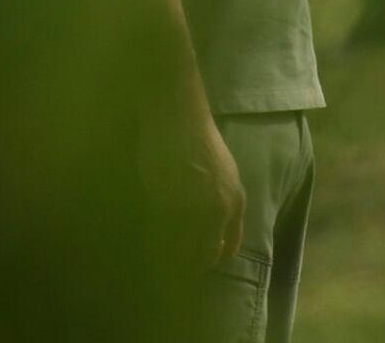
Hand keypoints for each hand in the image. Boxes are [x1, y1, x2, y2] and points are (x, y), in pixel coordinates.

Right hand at [138, 105, 245, 271]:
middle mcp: (219, 210)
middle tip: (171, 264)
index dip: (209, 259)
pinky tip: (149, 238)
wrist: (179, 119)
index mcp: (235, 202)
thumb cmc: (200, 142)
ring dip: (170, 257)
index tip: (194, 262)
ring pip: (181, 251)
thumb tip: (214, 237)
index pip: (227, 248)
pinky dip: (155, 242)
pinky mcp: (167, 204)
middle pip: (204, 255)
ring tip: (158, 254)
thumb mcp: (225, 176)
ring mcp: (193, 209)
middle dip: (188, 264)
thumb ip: (224, 206)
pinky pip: (160, 236)